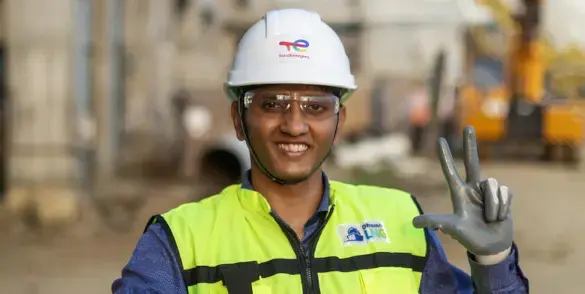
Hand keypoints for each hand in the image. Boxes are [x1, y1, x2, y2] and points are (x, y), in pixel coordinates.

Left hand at [413, 126, 512, 255]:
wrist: (492, 246)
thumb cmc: (469, 238)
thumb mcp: (452, 228)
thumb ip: (435, 222)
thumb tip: (413, 223)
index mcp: (458, 193)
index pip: (449, 170)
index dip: (445, 156)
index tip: (440, 140)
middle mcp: (472, 188)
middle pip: (472, 161)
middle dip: (470, 144)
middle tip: (467, 127)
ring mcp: (487, 191)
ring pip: (492, 185)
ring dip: (493, 205)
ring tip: (489, 218)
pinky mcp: (503, 195)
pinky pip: (504, 192)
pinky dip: (502, 207)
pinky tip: (499, 216)